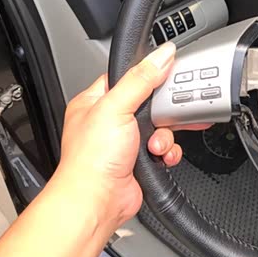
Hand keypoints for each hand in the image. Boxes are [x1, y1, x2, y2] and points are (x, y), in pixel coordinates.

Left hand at [54, 42, 203, 233]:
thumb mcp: (116, 106)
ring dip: (164, 137)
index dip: (146, 75)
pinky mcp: (139, 161)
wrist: (97, 201)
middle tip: (167, 114)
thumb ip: (141, 78)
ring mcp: (124, 142)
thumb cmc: (90, 158)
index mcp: (95, 102)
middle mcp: (108, 121)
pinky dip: (167, 153)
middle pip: (149, 103)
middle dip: (161, 113)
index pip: (126, 77)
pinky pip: (164, 149)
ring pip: (160, 127)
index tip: (166, 74)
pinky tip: (160, 156)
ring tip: (155, 145)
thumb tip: (162, 55)